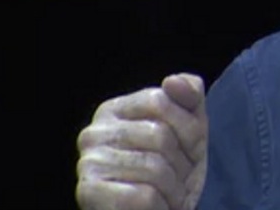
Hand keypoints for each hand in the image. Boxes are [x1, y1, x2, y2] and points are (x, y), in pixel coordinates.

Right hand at [76, 73, 208, 209]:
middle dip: (183, 162)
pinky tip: (156, 208)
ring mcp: (88, 164)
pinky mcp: (89, 194)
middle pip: (159, 134)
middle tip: (180, 179)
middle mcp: (93, 133)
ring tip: (169, 196)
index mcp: (113, 110)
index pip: (160, 100)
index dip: (188, 128)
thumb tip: (172, 81)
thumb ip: (189, 96)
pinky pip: (143, 196)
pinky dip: (160, 206)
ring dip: (174, 189)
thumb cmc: (175, 172)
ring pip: (154, 168)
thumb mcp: (191, 130)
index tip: (190, 150)